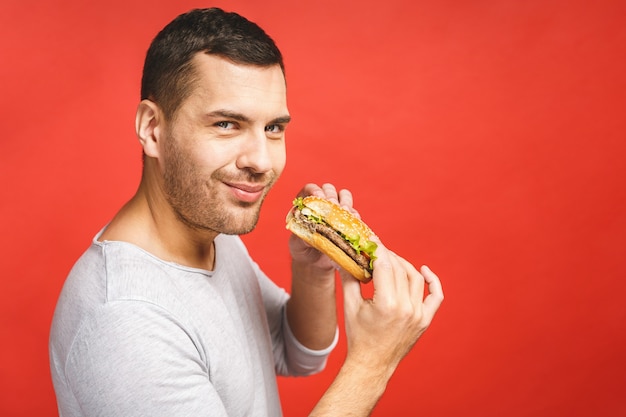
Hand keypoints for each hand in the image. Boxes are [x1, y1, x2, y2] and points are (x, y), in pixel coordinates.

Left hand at [288, 183, 358, 271]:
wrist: (315, 263)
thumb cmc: (302, 250)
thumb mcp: (297, 244)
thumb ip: (301, 234)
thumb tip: (309, 227)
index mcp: (306, 205)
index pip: (309, 189)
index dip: (315, 190)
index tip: (319, 197)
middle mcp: (322, 204)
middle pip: (329, 189)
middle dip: (331, 196)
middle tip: (333, 205)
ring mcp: (336, 211)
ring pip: (344, 195)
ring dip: (345, 201)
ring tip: (344, 211)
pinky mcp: (348, 222)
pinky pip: (354, 214)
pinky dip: (355, 216)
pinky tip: (353, 222)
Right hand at [340, 239, 443, 371]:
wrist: (372, 364)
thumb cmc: (358, 336)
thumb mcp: (350, 305)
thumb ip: (349, 277)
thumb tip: (343, 256)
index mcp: (386, 304)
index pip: (385, 265)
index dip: (377, 249)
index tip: (371, 239)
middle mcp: (406, 308)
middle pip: (399, 269)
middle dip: (387, 256)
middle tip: (376, 250)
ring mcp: (418, 315)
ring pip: (415, 278)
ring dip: (403, 265)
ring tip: (390, 261)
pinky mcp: (425, 320)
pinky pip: (435, 296)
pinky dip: (432, 281)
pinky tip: (424, 270)